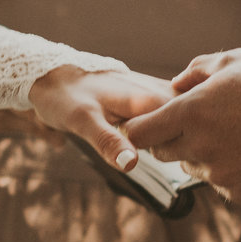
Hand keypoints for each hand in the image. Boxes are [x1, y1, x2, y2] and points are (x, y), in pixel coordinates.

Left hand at [28, 65, 174, 171]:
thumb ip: (107, 141)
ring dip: (179, 137)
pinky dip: (170, 130)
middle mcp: (158, 91)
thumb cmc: (64, 97)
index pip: (186, 127)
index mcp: (149, 97)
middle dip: (185, 142)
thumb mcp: (82, 121)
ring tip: (171, 152)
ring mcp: (156, 92)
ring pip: (181, 120)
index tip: (170, 157)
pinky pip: (170, 117)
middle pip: (188, 124)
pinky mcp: (150, 98)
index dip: (181, 146)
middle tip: (170, 157)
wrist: (52, 77)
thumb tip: (131, 164)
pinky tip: (160, 143)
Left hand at [125, 48, 240, 203]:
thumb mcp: (235, 61)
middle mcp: (200, 147)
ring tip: (239, 134)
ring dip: (206, 156)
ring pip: (195, 169)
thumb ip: (195, 72)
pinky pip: (225, 185)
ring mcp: (221, 175)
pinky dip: (234, 173)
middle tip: (202, 124)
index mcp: (191, 113)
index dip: (141, 128)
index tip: (149, 124)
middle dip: (173, 140)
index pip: (139, 134)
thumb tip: (174, 86)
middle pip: (163, 154)